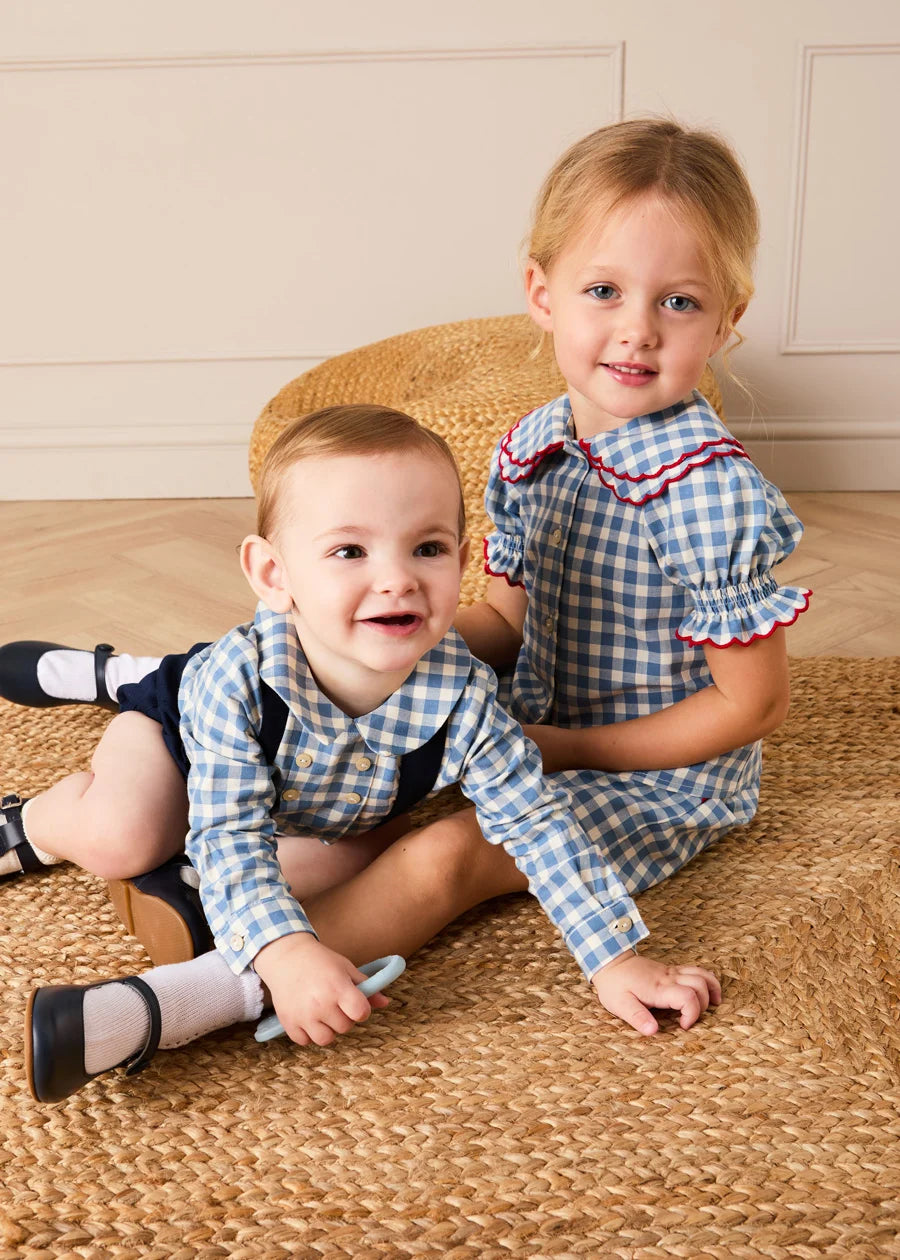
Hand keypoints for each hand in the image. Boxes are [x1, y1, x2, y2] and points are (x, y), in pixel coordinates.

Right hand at [253, 931, 388, 1046]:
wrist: (286, 957)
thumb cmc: (320, 961)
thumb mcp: (346, 968)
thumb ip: (366, 986)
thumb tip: (385, 1002)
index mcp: (338, 987)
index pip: (361, 1013)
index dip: (361, 1010)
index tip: (355, 1003)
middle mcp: (321, 1004)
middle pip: (345, 1027)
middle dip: (344, 1017)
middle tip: (335, 1003)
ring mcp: (303, 1015)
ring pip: (325, 1039)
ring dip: (327, 1029)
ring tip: (322, 1013)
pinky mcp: (288, 1022)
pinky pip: (304, 1041)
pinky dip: (307, 1033)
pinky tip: (307, 1017)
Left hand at [591, 951, 720, 1034]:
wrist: (610, 961)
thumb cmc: (614, 985)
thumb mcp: (619, 1004)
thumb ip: (637, 1017)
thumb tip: (653, 1031)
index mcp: (658, 988)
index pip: (688, 997)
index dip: (692, 1014)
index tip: (682, 1026)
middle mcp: (669, 977)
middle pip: (700, 985)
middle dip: (704, 1004)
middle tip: (691, 1019)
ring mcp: (671, 972)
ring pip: (702, 974)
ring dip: (712, 989)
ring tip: (714, 1005)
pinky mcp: (671, 970)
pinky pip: (696, 970)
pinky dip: (707, 980)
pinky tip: (708, 992)